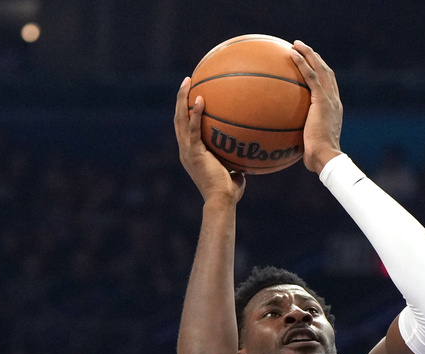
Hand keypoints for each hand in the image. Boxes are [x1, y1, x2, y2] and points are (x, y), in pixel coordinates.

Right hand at [173, 77, 245, 203]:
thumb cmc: (228, 192)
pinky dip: (195, 113)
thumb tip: (246, 163)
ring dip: (182, 99)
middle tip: (187, 81)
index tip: (191, 95)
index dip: (185, 111)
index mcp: (191, 153)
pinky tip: (200, 99)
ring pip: (180, 119)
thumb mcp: (233, 174)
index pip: (185, 128)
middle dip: (180, 99)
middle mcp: (185, 150)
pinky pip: (193, 128)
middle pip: (178, 118)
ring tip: (187, 82)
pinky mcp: (194, 152)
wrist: (221, 200)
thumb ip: (235, 167)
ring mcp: (187, 150)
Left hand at [290, 41, 342, 173]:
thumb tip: (287, 143)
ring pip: (320, 69)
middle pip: (327, 73)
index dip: (321, 74)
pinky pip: (311, 76)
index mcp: (334, 110)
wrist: (326, 157)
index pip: (329, 87)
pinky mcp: (322, 100)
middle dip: (315, 59)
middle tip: (303, 49)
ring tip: (296, 44)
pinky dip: (302, 63)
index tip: (311, 66)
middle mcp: (334, 101)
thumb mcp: (309, 145)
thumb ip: (301, 138)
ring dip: (309, 54)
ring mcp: (330, 99)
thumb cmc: (317, 158)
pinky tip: (291, 54)